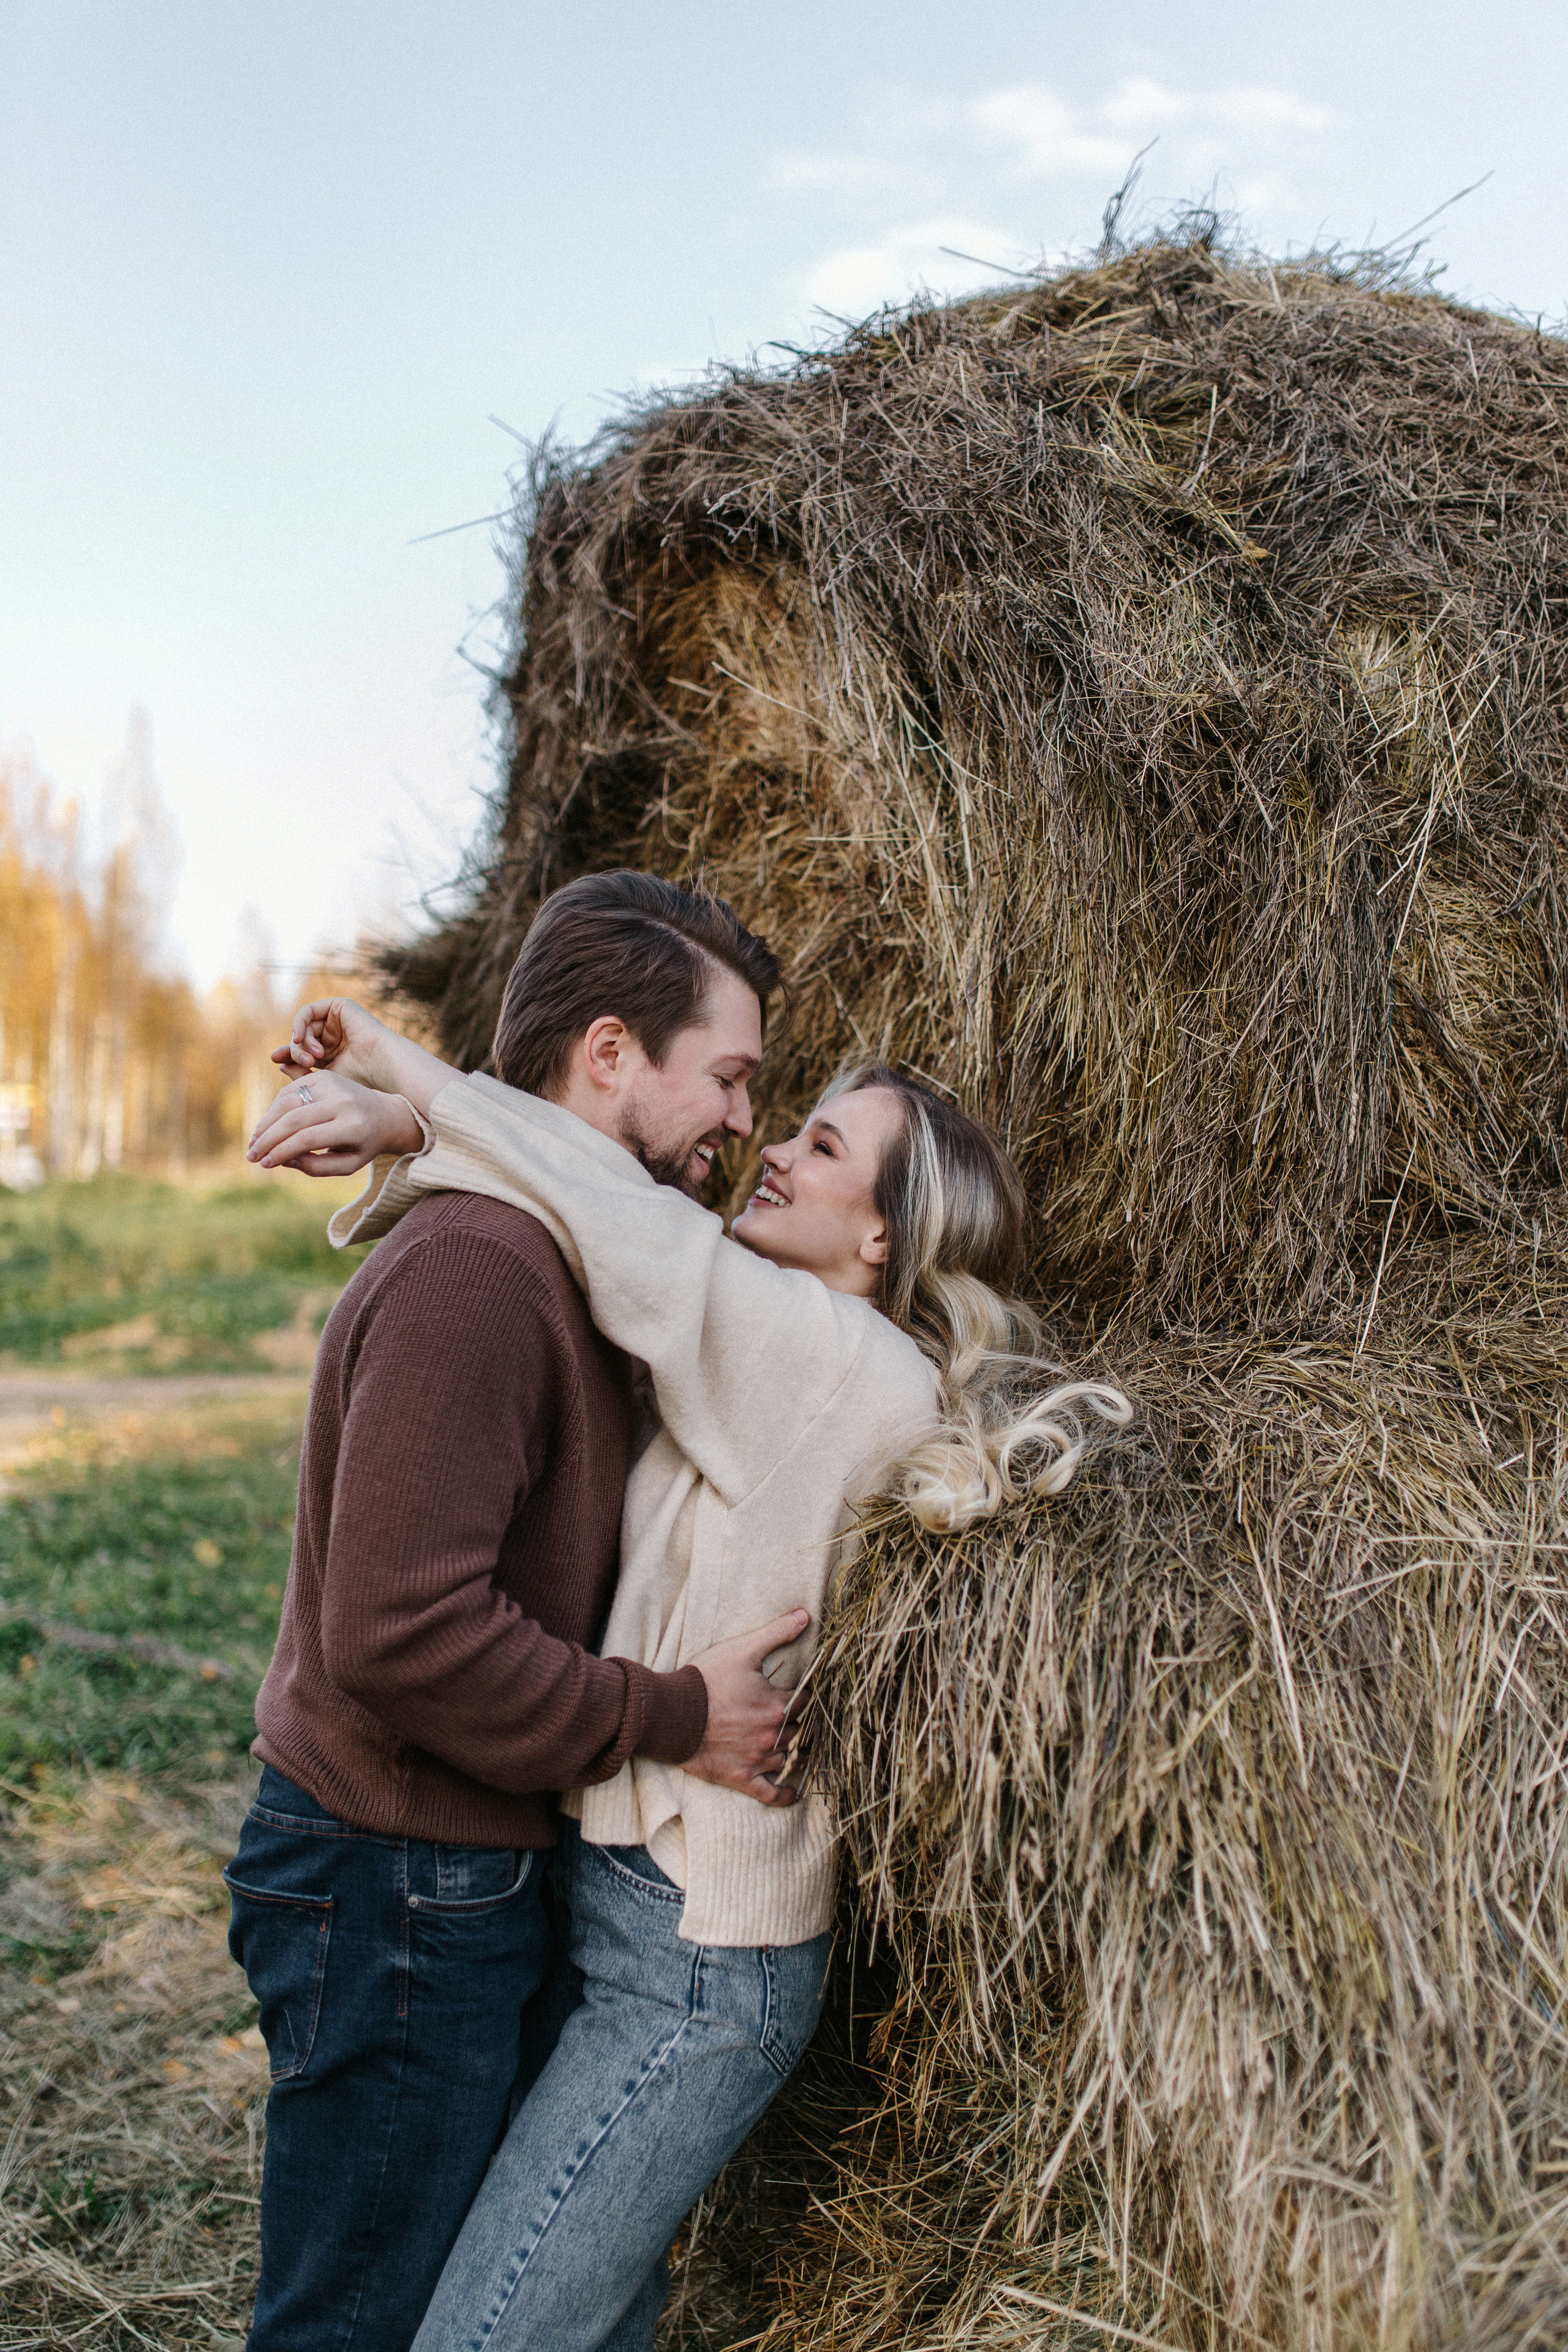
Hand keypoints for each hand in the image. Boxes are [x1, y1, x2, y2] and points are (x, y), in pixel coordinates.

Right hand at [247, 1069, 423, 1177]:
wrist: (386, 1115)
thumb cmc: (364, 1145)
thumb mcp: (347, 1165)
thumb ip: (314, 1167)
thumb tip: (279, 1159)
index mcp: (353, 1125)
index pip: (308, 1138)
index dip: (281, 1151)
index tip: (264, 1164)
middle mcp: (343, 1100)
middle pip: (294, 1118)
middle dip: (267, 1138)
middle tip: (251, 1156)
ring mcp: (332, 1083)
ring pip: (287, 1101)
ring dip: (266, 1123)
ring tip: (255, 1144)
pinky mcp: (323, 1076)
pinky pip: (290, 1092)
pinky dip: (274, 1109)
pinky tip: (267, 1128)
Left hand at [272, 996, 397, 1087]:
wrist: (379, 1064)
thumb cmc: (358, 1076)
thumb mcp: (322, 1076)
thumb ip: (299, 1069)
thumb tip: (276, 1061)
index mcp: (332, 1051)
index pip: (303, 1048)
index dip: (288, 1053)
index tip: (274, 1059)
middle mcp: (333, 1034)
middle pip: (301, 1037)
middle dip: (297, 1050)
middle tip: (306, 1064)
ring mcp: (336, 1019)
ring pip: (304, 1025)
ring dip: (302, 1042)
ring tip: (313, 1057)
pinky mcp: (339, 1005)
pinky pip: (308, 1011)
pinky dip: (299, 1023)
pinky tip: (300, 1037)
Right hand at [685, 1609, 810, 1807]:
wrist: (670, 1713)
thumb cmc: (705, 1680)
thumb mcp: (742, 1649)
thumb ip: (776, 1633)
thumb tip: (805, 1616)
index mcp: (777, 1706)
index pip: (805, 1701)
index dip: (805, 1695)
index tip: (804, 1693)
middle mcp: (773, 1735)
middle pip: (802, 1732)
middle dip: (803, 1725)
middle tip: (803, 1720)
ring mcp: (758, 1759)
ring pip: (791, 1761)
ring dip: (798, 1754)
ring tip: (801, 1748)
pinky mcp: (741, 1777)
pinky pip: (771, 1794)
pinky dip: (785, 1795)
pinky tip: (794, 1793)